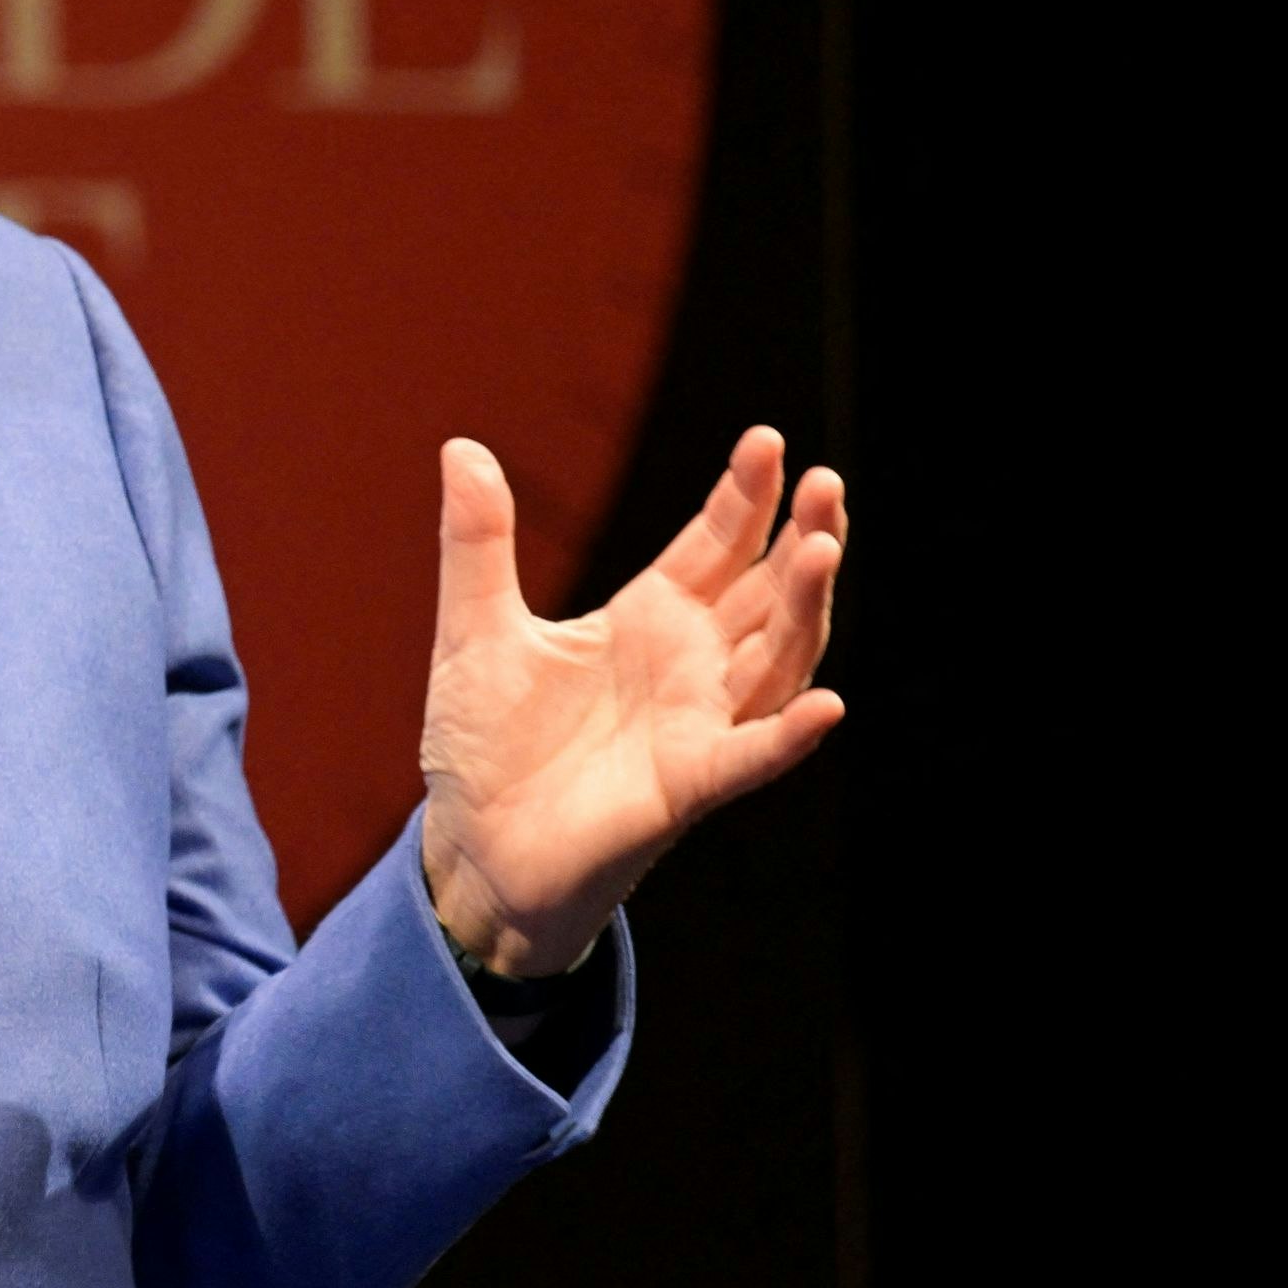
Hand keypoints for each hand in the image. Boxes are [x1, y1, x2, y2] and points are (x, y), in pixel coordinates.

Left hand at [419, 427, 846, 975]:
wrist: (472, 846)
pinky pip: (750, 758)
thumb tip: (462, 447)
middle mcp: (690, 666)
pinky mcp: (688, 787)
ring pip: (777, 660)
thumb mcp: (476, 630)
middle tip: (826, 482)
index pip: (715, 544)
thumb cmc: (485, 744)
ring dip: (804, 610)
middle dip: (800, 536)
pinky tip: (826, 706)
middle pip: (766, 591)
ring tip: (822, 549)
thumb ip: (477, 544)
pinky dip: (788, 736)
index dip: (744, 496)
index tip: (766, 441)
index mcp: (649, 619)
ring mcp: (697, 725)